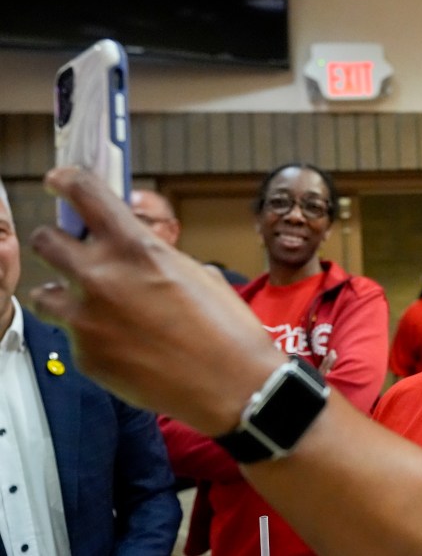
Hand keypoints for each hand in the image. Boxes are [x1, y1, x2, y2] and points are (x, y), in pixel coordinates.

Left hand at [29, 167, 278, 435]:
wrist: (232, 385)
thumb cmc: (227, 329)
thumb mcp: (198, 275)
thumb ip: (155, 259)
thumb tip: (136, 259)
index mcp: (136, 248)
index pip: (83, 193)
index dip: (66, 181)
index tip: (59, 182)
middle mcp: (102, 277)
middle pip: (46, 241)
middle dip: (58, 242)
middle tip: (75, 252)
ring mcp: (87, 320)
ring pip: (43, 294)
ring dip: (62, 293)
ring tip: (90, 305)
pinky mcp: (85, 356)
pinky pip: (72, 337)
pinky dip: (89, 336)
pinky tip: (122, 345)